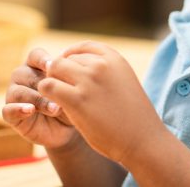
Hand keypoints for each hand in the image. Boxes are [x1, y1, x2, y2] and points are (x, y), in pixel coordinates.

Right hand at [3, 47, 79, 149]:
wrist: (68, 130)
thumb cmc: (71, 103)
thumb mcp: (72, 90)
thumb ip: (66, 80)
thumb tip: (62, 75)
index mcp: (36, 65)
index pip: (35, 56)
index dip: (42, 59)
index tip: (53, 65)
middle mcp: (22, 77)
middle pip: (24, 73)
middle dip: (43, 84)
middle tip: (60, 93)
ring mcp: (14, 96)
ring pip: (18, 92)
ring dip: (37, 100)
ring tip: (55, 109)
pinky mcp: (11, 115)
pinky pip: (7, 110)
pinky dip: (18, 110)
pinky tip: (30, 111)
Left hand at [38, 41, 164, 164]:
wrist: (143, 141)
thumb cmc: (132, 116)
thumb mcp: (123, 81)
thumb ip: (104, 70)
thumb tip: (75, 63)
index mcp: (114, 58)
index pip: (83, 47)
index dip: (71, 58)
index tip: (68, 72)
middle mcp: (101, 65)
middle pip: (65, 59)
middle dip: (60, 73)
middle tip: (61, 90)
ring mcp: (89, 81)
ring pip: (53, 69)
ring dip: (52, 83)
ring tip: (57, 98)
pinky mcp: (77, 99)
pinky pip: (48, 86)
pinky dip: (46, 94)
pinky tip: (53, 106)